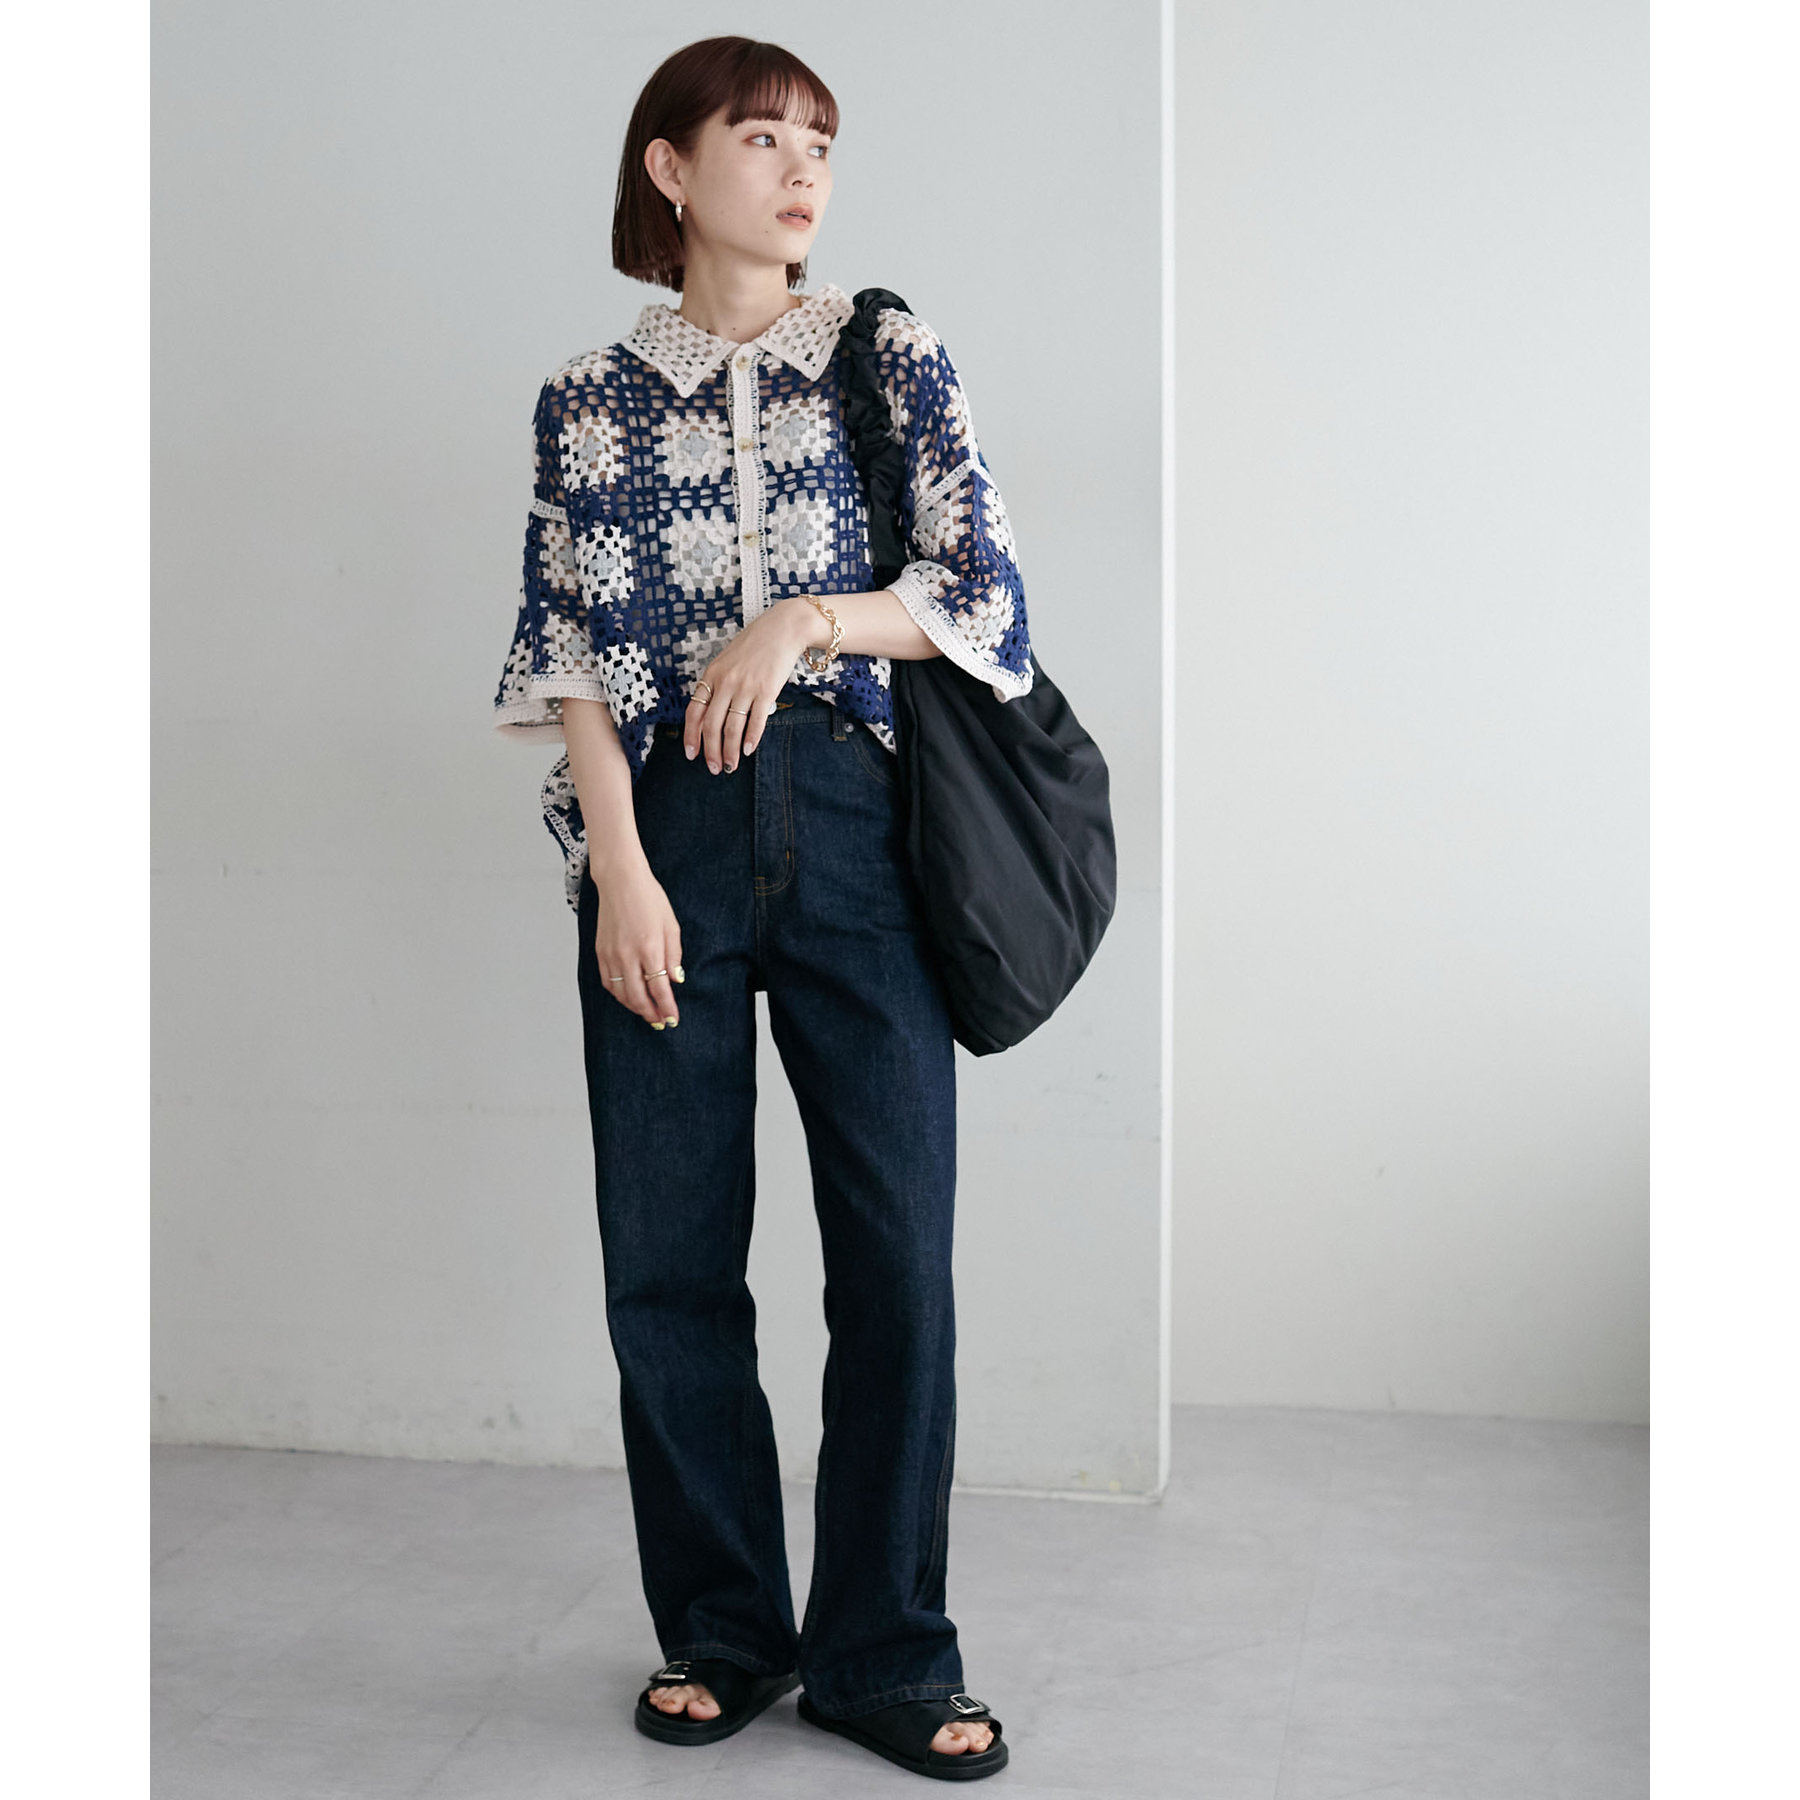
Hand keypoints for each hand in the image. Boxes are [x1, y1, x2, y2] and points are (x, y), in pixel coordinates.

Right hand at [588, 849, 683, 1029]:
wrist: (621, 881)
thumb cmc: (649, 899)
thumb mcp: (671, 925)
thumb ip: (674, 955)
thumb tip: (675, 980)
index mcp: (649, 948)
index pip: (659, 988)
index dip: (667, 1008)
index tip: (673, 1019)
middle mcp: (628, 955)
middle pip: (638, 997)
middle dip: (650, 1014)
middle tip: (661, 1022)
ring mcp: (611, 954)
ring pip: (621, 994)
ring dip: (634, 1007)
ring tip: (647, 1012)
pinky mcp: (600, 952)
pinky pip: (608, 982)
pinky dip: (618, 995)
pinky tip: (628, 997)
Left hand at [685, 598, 819, 773]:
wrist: (783, 629)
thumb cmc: (756, 645)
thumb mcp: (727, 660)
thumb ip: (718, 684)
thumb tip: (711, 714)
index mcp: (712, 675)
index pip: (694, 712)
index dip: (690, 736)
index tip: (691, 754)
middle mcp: (725, 682)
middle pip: (711, 725)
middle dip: (710, 751)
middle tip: (713, 768)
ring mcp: (745, 687)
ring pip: (732, 728)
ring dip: (729, 751)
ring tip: (730, 765)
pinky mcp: (766, 691)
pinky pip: (755, 721)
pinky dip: (750, 739)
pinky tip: (748, 750)